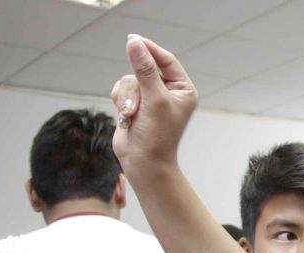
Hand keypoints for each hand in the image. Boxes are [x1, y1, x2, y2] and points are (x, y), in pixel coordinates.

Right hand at [110, 35, 197, 178]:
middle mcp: (168, 91)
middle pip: (144, 68)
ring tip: (132, 116)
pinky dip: (120, 101)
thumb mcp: (154, 100)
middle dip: (136, 86)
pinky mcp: (134, 103)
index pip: (166, 60)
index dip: (149, 49)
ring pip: (129, 79)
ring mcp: (150, 97)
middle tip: (137, 105)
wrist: (143, 163)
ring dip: (127, 97)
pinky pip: (120, 89)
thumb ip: (144, 70)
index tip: (132, 38)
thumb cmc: (157, 136)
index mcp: (183, 89)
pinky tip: (126, 117)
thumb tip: (134, 43)